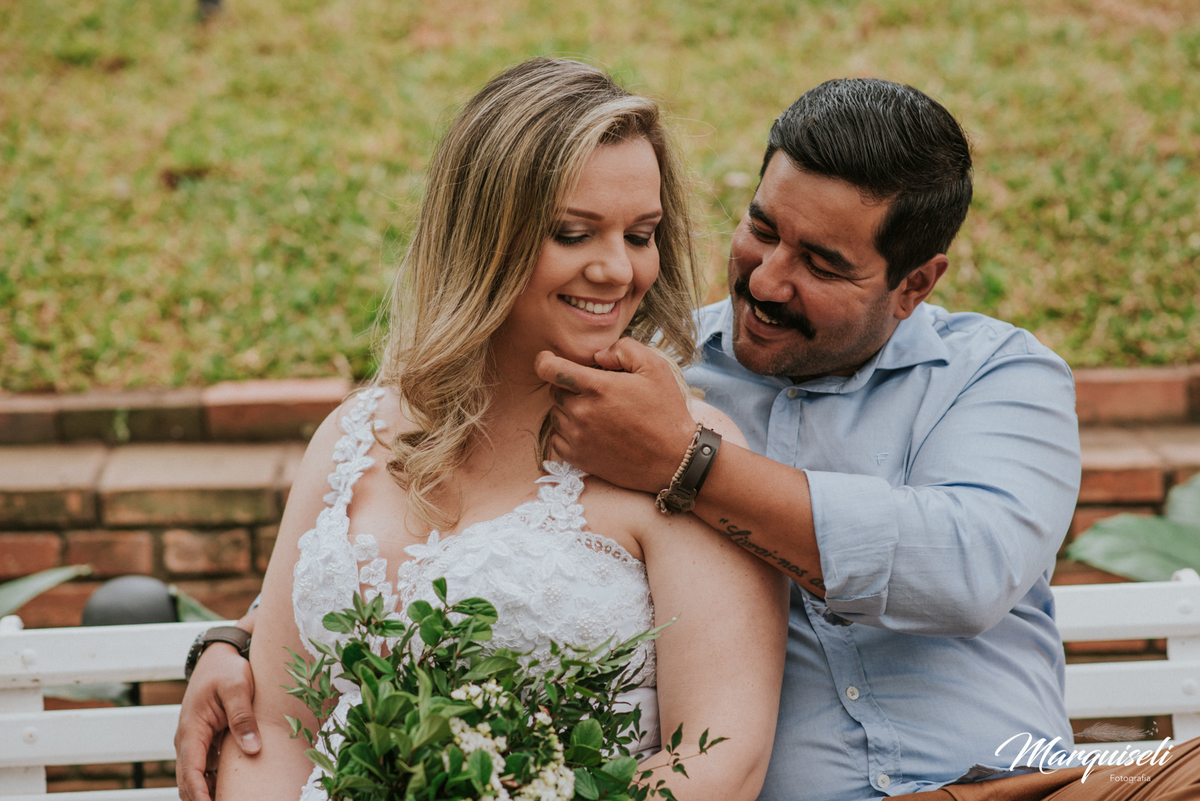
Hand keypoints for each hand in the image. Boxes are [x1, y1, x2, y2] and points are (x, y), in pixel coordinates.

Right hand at [175, 642, 258, 800]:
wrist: (219, 656)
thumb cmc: (227, 670)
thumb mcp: (238, 688)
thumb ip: (243, 717)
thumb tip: (252, 749)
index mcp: (191, 729)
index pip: (191, 770)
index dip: (199, 793)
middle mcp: (188, 740)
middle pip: (188, 780)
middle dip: (201, 799)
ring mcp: (196, 742)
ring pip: (196, 777)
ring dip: (208, 793)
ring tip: (232, 798)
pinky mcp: (206, 742)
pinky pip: (206, 768)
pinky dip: (214, 782)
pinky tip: (232, 791)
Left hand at [534, 338, 696, 492]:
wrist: (674, 459)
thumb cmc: (666, 412)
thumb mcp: (655, 368)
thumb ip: (624, 349)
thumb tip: (597, 356)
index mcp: (597, 387)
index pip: (549, 369)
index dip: (545, 361)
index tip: (550, 361)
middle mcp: (582, 412)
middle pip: (555, 391)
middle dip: (570, 387)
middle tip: (597, 394)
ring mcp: (578, 437)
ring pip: (556, 415)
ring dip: (570, 411)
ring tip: (598, 414)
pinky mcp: (578, 458)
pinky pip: (557, 440)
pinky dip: (568, 434)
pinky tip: (591, 432)